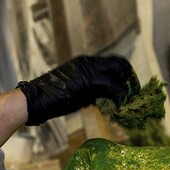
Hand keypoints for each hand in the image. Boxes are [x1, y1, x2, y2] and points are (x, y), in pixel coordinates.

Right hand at [16, 55, 139, 125]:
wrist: (34, 100)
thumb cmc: (50, 98)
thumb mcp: (73, 90)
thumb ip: (89, 91)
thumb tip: (101, 99)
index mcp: (84, 62)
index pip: (113, 62)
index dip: (125, 74)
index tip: (129, 88)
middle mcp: (88, 62)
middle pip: (120, 63)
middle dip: (131, 79)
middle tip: (135, 95)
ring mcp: (89, 70)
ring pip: (119, 73)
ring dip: (127, 89)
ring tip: (129, 103)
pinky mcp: (89, 82)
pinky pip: (113, 87)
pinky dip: (119, 98)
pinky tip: (119, 108)